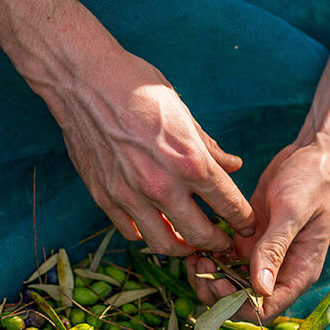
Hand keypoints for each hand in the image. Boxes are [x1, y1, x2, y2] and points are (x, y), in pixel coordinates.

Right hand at [46, 49, 255, 253]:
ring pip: (163, 244)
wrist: (84, 81)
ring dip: (181, 248)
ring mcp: (130, 195)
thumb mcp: (182, 111)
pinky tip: (154, 226)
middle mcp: (161, 185)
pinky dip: (146, 234)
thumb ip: (208, 146)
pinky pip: (130, 232)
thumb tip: (232, 165)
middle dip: (216, 243)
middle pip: (199, 235)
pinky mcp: (105, 198)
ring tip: (188, 242)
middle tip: (221, 243)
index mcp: (189, 161)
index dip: (243, 220)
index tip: (245, 225)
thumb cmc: (136, 87)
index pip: (228, 204)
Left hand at [186, 140, 329, 321]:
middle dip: (217, 292)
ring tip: (195, 257)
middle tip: (199, 267)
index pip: (266, 309)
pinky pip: (225, 261)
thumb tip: (261, 289)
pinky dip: (210, 259)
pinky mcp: (249, 241)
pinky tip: (197, 246)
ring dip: (209, 277)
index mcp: (298, 273)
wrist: (315, 153)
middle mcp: (280, 271)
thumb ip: (275, 249)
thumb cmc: (314, 180)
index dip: (237, 305)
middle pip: (242, 302)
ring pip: (230, 284)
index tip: (217, 282)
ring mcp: (262, 257)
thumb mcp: (292, 212)